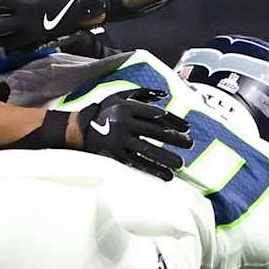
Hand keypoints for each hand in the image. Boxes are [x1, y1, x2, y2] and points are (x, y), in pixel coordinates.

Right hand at [71, 88, 191, 180]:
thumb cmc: (104, 110)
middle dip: (175, 139)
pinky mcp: (115, 155)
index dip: (174, 121)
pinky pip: (137, 164)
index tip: (187, 128)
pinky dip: (153, 170)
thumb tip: (164, 94)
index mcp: (126, 107)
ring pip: (147, 150)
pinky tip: (166, 175)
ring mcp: (118, 140)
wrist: (79, 128)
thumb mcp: (119, 95)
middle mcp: (123, 123)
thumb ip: (142, 93)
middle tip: (190, 144)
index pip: (156, 114)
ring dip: (165, 157)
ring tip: (180, 163)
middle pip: (155, 131)